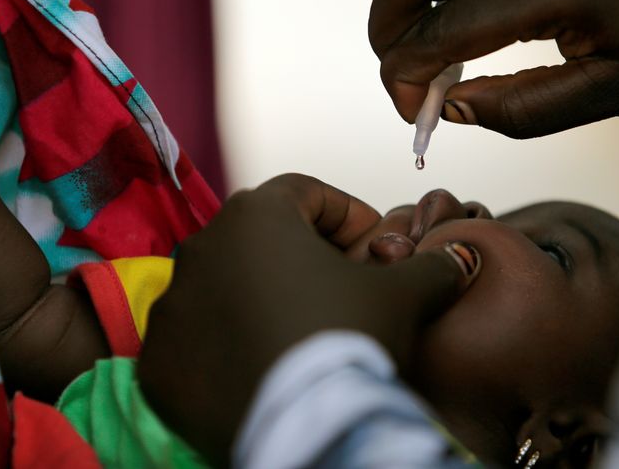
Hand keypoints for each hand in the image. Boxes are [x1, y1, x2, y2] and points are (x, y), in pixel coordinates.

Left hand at [137, 174, 479, 464]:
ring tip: (305, 330)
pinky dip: (229, 343)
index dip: (350, 214)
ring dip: (266, 297)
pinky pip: (198, 339)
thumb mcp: (404, 294)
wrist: (306, 427)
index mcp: (256, 215)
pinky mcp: (158, 362)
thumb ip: (432, 264)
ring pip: (227, 286)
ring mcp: (172, 306)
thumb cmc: (349, 340)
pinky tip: (266, 365)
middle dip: (308, 256)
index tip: (377, 246)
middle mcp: (202, 248)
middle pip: (265, 237)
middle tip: (346, 290)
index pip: (307, 192)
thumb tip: (461, 256)